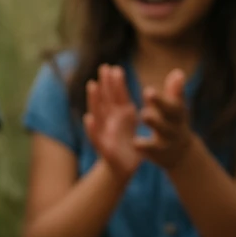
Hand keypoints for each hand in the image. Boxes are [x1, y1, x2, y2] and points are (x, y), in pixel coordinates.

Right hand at [83, 64, 140, 181]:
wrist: (123, 169)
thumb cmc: (130, 146)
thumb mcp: (133, 125)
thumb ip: (136, 107)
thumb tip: (146, 89)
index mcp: (121, 115)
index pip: (117, 96)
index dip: (115, 83)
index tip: (114, 67)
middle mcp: (110, 122)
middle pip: (105, 100)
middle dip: (104, 84)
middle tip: (103, 67)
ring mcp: (105, 133)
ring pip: (98, 113)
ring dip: (94, 100)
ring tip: (92, 85)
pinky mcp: (104, 148)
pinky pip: (96, 137)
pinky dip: (92, 128)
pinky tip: (90, 119)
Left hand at [135, 69, 194, 168]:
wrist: (181, 155)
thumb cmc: (174, 125)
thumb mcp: (176, 111)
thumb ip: (174, 94)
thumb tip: (178, 72)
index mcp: (178, 112)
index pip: (175, 99)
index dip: (173, 90)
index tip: (168, 76)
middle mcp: (175, 124)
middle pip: (170, 113)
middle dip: (161, 102)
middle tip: (149, 91)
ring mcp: (169, 139)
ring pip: (163, 130)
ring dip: (155, 122)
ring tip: (144, 113)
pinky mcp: (159, 153)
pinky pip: (152, 150)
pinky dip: (144, 146)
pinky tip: (135, 142)